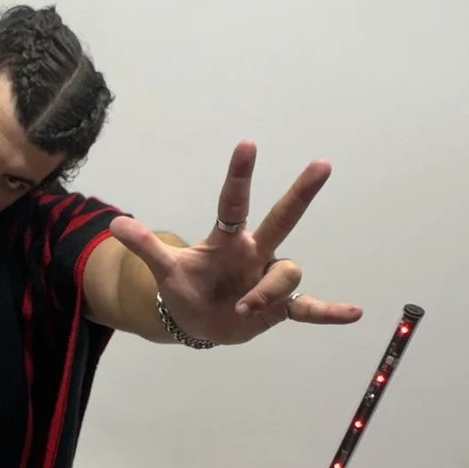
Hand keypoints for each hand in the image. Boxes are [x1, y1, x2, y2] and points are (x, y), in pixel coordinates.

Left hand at [107, 143, 361, 343]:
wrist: (199, 323)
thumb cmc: (186, 289)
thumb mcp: (164, 271)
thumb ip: (145, 247)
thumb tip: (114, 224)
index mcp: (228, 240)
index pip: (235, 203)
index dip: (240, 175)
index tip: (248, 144)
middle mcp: (255, 252)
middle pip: (282, 217)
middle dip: (300, 193)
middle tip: (322, 165)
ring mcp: (268, 279)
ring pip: (286, 273)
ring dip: (268, 291)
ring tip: (242, 309)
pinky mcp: (279, 308)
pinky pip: (308, 308)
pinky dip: (328, 312)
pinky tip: (355, 313)